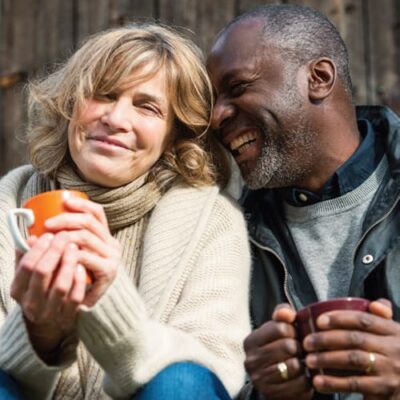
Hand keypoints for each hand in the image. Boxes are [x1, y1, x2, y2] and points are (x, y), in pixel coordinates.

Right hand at [11, 234, 86, 359]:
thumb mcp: (26, 275)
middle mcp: (31, 303)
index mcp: (17, 291)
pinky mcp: (67, 317)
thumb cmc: (38, 289)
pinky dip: (79, 281)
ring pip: (60, 285)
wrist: (48, 322)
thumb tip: (31, 236)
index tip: (49, 234)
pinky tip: (82, 266)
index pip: (27, 266)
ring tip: (74, 247)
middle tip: (64, 236)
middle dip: (55, 251)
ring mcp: (49, 312)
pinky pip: (75, 298)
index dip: (39, 248)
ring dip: (68, 263)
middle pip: (43, 273)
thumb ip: (26, 256)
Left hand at [45, 197, 121, 306]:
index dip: (81, 204)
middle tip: (48, 224)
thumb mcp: (76, 256)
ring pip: (86, 237)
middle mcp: (112, 244)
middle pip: (90, 222)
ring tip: (51, 239)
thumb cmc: (80, 277)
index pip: (97, 213)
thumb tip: (33, 233)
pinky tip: (61, 255)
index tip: (64, 201)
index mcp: (106, 236)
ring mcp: (112, 257)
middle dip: (67, 219)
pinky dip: (70, 254)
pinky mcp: (109, 271)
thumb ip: (66, 243)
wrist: (95, 303)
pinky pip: (86, 257)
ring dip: (65, 236)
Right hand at [243, 303, 312, 399]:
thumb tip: (288, 313)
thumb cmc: (277, 348)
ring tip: (302, 362)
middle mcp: (251, 361)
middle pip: (288, 346)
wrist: (273, 382)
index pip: (280, 328)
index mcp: (250, 341)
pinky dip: (307, 380)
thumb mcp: (276, 329)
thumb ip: (282, 315)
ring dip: (304, 364)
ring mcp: (261, 380)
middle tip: (300, 350)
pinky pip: (300, 385)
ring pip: (294, 366)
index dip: (293, 330)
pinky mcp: (273, 395)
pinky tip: (304, 376)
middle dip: (299, 347)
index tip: (294, 335)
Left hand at [304, 299, 399, 398]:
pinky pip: (355, 383)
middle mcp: (395, 348)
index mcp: (394, 331)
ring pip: (352, 359)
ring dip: (326, 359)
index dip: (340, 318)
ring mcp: (391, 369)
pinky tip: (318, 381)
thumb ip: (382, 319)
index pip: (364, 320)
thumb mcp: (392, 336)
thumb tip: (373, 304)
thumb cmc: (392, 356)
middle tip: (306, 342)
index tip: (318, 321)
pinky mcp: (386, 389)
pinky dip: (334, 382)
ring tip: (308, 360)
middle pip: (354, 338)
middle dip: (326, 339)